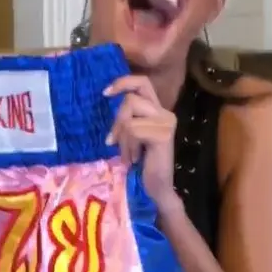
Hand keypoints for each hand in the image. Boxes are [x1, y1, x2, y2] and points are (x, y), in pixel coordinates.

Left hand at [104, 75, 179, 210]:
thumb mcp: (132, 135)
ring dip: (122, 137)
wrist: (156, 189)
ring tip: (127, 153)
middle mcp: (166, 113)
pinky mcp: (162, 135)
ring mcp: (166, 123)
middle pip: (131, 98)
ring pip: (130, 114)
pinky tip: (133, 158)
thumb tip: (109, 99)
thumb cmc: (141, 164)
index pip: (142, 82)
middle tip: (113, 141)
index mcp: (159, 110)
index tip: (105, 93)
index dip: (124, 82)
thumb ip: (128, 117)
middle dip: (117, 120)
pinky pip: (133, 130)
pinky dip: (127, 145)